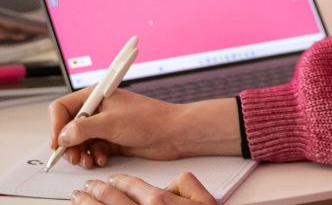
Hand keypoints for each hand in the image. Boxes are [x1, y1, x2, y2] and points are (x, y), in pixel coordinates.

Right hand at [50, 88, 240, 168]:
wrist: (173, 133)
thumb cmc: (149, 120)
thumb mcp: (110, 123)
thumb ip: (82, 129)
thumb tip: (62, 136)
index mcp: (97, 95)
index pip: (63, 107)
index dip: (56, 125)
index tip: (58, 143)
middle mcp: (98, 109)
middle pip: (68, 127)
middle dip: (69, 144)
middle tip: (75, 157)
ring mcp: (105, 125)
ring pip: (79, 141)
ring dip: (81, 153)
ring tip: (90, 161)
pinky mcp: (112, 139)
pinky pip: (92, 149)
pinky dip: (94, 156)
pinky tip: (102, 160)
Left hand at [70, 173, 214, 204]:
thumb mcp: (204, 202)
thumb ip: (187, 185)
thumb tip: (172, 181)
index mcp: (159, 203)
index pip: (133, 185)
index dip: (120, 180)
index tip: (111, 179)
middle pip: (112, 198)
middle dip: (96, 190)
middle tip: (87, 186)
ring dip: (86, 204)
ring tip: (78, 198)